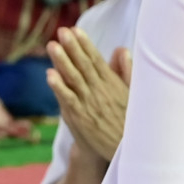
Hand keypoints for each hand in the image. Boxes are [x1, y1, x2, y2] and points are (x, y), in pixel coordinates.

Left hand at [47, 26, 131, 162]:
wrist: (125, 153)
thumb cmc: (128, 123)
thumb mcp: (133, 95)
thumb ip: (126, 72)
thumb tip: (121, 49)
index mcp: (112, 84)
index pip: (96, 60)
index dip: (85, 44)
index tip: (75, 30)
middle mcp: (100, 92)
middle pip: (84, 65)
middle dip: (72, 47)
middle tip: (62, 31)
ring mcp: (90, 105)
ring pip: (74, 79)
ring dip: (63, 61)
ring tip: (52, 46)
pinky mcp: (81, 119)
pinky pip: (69, 100)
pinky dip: (60, 87)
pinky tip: (50, 75)